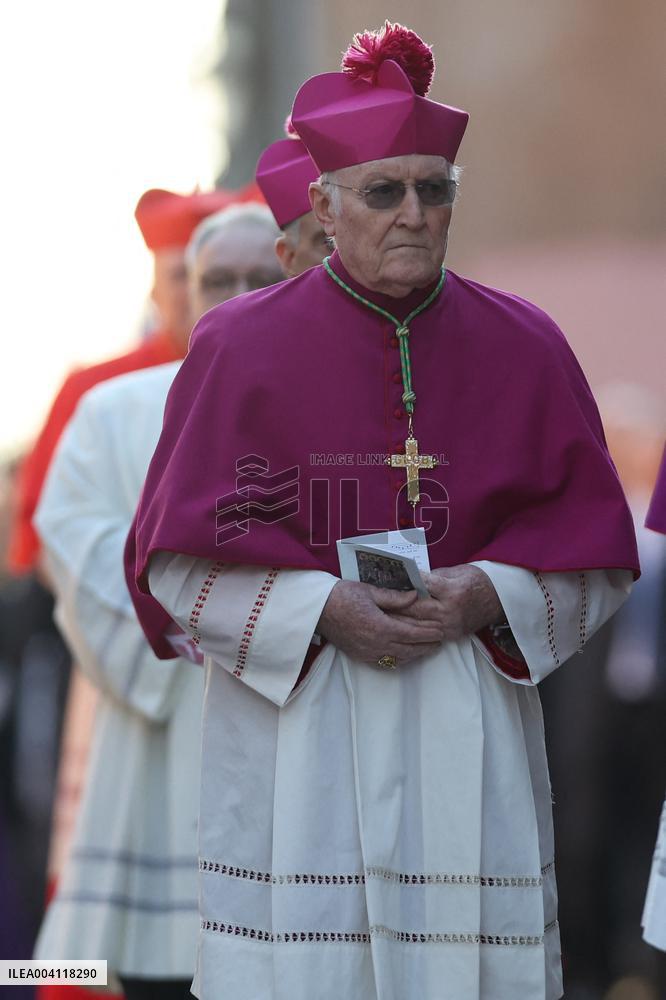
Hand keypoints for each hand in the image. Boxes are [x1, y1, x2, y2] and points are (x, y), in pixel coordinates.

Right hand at [317, 580, 444, 666]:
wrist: (318, 610)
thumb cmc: (343, 596)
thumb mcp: (370, 591)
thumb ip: (395, 596)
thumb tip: (416, 595)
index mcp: (380, 627)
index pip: (412, 634)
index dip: (428, 634)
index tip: (441, 631)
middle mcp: (376, 644)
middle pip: (409, 649)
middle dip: (427, 646)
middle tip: (440, 641)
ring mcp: (368, 652)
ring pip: (399, 659)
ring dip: (415, 654)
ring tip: (427, 648)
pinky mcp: (360, 656)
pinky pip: (385, 663)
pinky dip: (400, 660)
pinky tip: (406, 655)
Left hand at [390, 565, 503, 641]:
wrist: (499, 599)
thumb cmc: (476, 580)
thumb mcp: (455, 571)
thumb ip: (433, 576)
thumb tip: (410, 578)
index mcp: (452, 591)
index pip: (423, 585)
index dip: (404, 582)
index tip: (388, 578)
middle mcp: (450, 611)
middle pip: (415, 608)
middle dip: (394, 604)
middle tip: (374, 600)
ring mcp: (450, 626)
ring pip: (417, 625)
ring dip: (397, 621)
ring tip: (379, 616)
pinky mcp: (451, 635)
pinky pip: (426, 635)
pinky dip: (410, 631)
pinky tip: (395, 628)